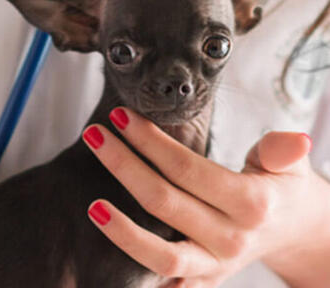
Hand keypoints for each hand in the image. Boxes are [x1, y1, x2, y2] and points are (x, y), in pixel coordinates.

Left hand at [82, 107, 329, 286]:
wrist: (294, 232)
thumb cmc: (282, 189)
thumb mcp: (289, 166)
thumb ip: (282, 152)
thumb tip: (295, 140)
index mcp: (251, 203)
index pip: (186, 169)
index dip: (149, 141)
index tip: (120, 116)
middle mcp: (231, 238)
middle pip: (164, 202)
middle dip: (122, 164)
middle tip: (93, 135)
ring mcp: (215, 265)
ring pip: (161, 254)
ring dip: (122, 231)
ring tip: (92, 205)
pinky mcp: (205, 280)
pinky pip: (169, 281)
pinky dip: (143, 273)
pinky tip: (113, 259)